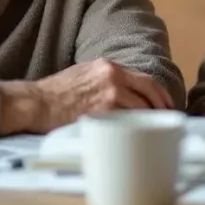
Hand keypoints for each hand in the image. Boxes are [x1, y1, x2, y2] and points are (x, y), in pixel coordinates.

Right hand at [0, 59, 172, 133]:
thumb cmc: (54, 92)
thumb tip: (123, 93)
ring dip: (149, 122)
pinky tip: (138, 139)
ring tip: (154, 133)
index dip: (159, 94)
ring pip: (141, 109)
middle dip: (162, 108)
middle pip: (149, 92)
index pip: (145, 79)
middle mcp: (113, 76)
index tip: (166, 106)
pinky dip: (135, 131)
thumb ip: (105, 79)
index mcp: (108, 66)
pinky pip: (128, 123)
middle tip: (168, 121)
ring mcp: (110, 94)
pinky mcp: (103, 113)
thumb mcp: (83, 73)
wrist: (36, 102)